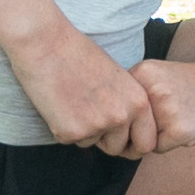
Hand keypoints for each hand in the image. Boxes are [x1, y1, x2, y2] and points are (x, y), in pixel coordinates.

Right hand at [17, 27, 173, 160]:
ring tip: (74, 102)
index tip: (121, 138)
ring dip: (84, 132)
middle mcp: (122, 116)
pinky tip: (59, 105)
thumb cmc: (80, 56)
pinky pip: (71, 141)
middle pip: (119, 149)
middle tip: (90, 118)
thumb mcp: (117, 78)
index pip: (148, 142)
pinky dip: (64, 129)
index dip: (133, 143)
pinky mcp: (72, 133)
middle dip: (106, 142)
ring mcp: (98, 126)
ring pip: (92, 144)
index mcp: (139, 101)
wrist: (47, 45)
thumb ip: (125, 104)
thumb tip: (125, 130)